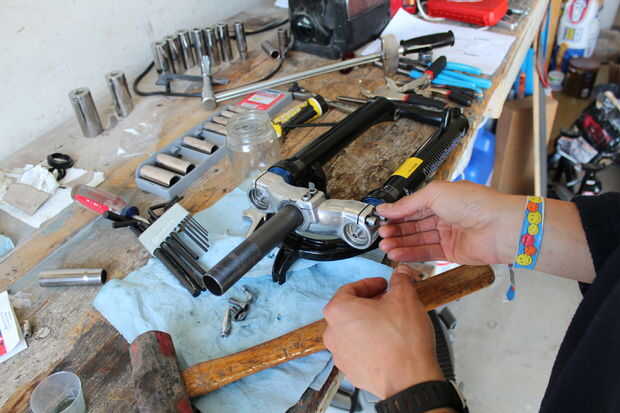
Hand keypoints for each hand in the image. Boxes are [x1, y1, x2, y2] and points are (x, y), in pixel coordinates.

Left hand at [322, 265, 442, 398]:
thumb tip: (400, 274)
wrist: (410, 380)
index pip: (350, 288)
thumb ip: (400, 280)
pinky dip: (371, 344)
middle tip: (388, 302)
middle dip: (370, 304)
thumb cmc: (402, 342)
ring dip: (370, 324)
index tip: (383, 285)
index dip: (370, 284)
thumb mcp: (405, 298)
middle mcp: (333, 333)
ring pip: (353, 331)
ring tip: (391, 323)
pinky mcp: (352, 370)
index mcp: (338, 311)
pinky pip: (359, 350)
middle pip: (349, 310)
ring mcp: (341, 355)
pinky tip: (389, 343)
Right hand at [377, 181, 522, 264]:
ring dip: (400, 243)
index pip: (412, 206)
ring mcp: (448, 235)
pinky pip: (426, 253)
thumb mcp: (435, 193)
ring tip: (385, 246)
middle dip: (396, 230)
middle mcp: (445, 216)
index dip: (396, 213)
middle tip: (380, 234)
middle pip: (414, 225)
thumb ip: (408, 203)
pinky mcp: (451, 253)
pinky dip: (410, 254)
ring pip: (418, 240)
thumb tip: (387, 207)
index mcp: (442, 198)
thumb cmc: (477, 204)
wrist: (501, 227)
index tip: (380, 219)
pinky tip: (397, 253)